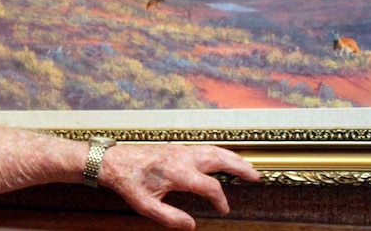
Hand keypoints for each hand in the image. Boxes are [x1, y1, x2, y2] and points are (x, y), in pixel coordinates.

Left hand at [98, 143, 260, 229]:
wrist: (113, 161)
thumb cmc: (128, 182)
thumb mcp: (146, 206)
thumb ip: (170, 218)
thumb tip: (192, 226)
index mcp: (176, 172)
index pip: (209, 186)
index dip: (220, 200)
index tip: (224, 210)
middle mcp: (182, 157)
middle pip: (218, 159)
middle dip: (239, 167)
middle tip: (257, 176)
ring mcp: (180, 150)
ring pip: (213, 150)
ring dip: (232, 157)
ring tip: (248, 167)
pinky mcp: (176, 148)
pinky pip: (204, 148)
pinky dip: (220, 153)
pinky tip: (224, 159)